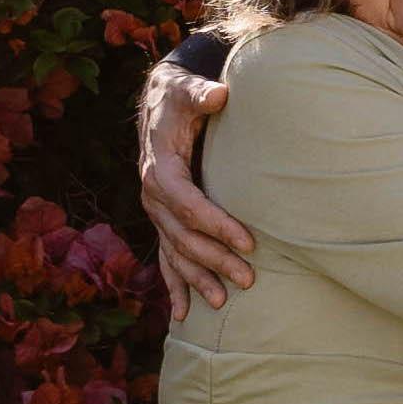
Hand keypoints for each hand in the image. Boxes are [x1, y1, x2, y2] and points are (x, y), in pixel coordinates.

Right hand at [134, 43, 256, 317]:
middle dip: (215, 260)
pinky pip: (166, 258)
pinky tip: (184, 314)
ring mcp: (157, 213)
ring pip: (175, 253)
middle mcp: (153, 197)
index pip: (188, 204)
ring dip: (197, 279)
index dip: (217, 224)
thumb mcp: (186, 89)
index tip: (249, 241)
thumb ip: (201, 94)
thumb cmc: (178, 97)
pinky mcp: (164, 220)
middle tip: (248, 279)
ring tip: (222, 302)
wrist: (158, 103)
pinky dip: (175, 286)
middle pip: (183, 237)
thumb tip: (220, 94)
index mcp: (159, 170)